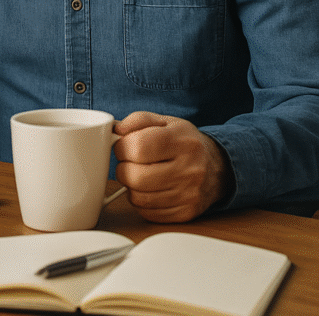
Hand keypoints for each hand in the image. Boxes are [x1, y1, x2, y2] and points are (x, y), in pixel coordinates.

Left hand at [113, 111, 232, 222]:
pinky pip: (148, 213)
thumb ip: (137, 120)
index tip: (123, 145)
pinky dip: (141, 202)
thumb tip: (116, 130)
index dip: (121, 147)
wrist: (216, 167)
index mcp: (182, 141)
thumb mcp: (164, 122)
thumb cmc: (184, 142)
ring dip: (130, 186)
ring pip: (138, 197)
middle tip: (129, 162)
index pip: (138, 146)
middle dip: (123, 168)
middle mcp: (189, 169)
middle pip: (135, 176)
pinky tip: (149, 189)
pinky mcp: (186, 213)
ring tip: (139, 174)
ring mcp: (189, 194)